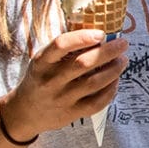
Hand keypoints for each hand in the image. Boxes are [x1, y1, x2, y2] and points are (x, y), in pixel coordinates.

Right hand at [0, 30, 129, 139]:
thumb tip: (100, 36)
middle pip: (83, 63)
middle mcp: (50, 80)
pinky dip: (110, 90)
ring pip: (94, 83)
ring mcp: (61, 98)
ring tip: (123, 61)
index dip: (82, 37)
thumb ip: (65, 50)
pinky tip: (116, 81)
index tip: (101, 34)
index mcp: (41, 62)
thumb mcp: (43, 61)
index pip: (61, 45)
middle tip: (123, 44)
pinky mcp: (72, 113)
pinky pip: (96, 102)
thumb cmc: (41, 78)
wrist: (25, 112)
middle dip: (108, 52)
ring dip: (113, 70)